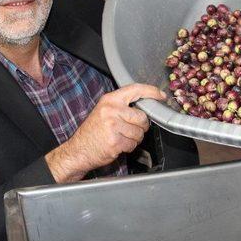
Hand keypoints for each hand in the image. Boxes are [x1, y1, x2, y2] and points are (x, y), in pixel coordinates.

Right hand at [45, 83, 165, 182]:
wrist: (78, 150)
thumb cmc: (93, 131)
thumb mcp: (104, 111)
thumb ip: (122, 106)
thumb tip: (145, 106)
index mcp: (110, 100)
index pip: (136, 90)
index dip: (151, 92)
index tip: (161, 95)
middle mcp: (111, 110)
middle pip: (142, 117)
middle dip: (141, 126)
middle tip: (129, 129)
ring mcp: (113, 126)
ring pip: (139, 132)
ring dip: (134, 138)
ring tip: (121, 137)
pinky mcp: (115, 141)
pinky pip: (133, 144)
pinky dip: (129, 147)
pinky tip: (118, 145)